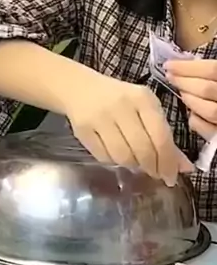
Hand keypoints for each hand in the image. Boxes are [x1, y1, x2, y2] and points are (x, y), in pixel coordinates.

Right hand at [64, 71, 192, 185]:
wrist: (79, 88)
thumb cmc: (120, 100)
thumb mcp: (145, 110)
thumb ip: (165, 137)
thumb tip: (184, 168)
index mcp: (142, 98)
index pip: (160, 137)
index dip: (168, 162)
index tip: (170, 177)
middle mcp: (121, 105)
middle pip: (142, 149)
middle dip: (151, 167)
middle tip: (154, 173)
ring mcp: (100, 117)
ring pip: (122, 157)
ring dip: (132, 165)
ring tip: (134, 160)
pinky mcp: (82, 129)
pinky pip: (104, 157)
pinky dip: (113, 162)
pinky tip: (115, 153)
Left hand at [166, 59, 216, 140]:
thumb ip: (214, 70)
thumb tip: (192, 63)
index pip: (212, 69)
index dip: (188, 67)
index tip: (169, 65)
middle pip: (207, 89)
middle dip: (184, 82)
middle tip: (170, 76)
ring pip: (210, 110)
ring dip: (190, 100)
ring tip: (182, 92)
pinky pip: (210, 130)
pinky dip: (197, 121)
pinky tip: (192, 113)